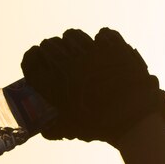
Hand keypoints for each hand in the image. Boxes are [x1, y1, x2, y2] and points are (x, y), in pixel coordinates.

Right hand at [20, 27, 164, 144]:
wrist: (134, 119)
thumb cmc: (99, 126)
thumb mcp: (71, 129)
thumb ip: (52, 129)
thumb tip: (44, 129)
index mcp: (54, 82)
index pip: (30, 60)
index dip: (31, 60)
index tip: (35, 61)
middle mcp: (69, 62)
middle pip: (49, 45)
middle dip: (49, 51)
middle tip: (56, 59)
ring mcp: (92, 51)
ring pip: (72, 35)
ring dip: (70, 43)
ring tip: (77, 51)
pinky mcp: (114, 46)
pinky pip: (102, 34)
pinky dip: (101, 40)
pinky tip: (102, 49)